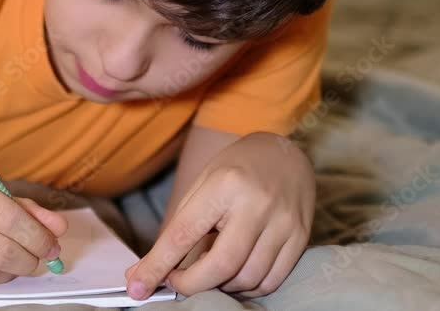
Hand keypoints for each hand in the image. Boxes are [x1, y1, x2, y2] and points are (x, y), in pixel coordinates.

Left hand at [124, 132, 314, 298]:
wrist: (284, 152)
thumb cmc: (235, 169)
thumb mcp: (202, 185)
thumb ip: (177, 229)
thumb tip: (144, 273)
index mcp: (224, 185)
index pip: (184, 235)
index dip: (158, 266)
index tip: (138, 287)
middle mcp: (257, 203)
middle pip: (221, 265)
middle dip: (192, 285)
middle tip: (177, 283)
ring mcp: (284, 221)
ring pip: (247, 277)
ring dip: (221, 286)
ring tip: (210, 272)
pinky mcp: (301, 236)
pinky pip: (272, 280)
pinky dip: (248, 287)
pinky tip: (235, 276)